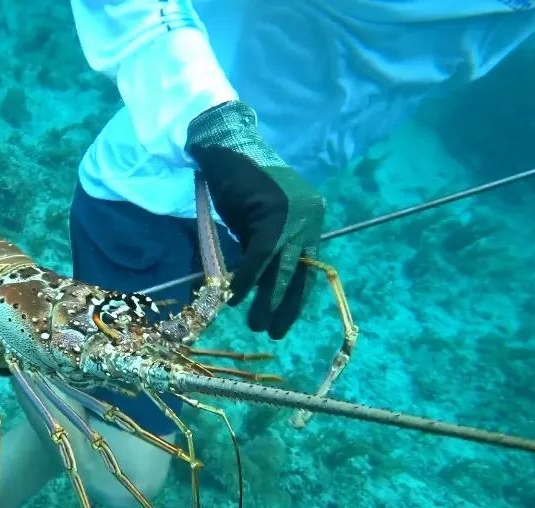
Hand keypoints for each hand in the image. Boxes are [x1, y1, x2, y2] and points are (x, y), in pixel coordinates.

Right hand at [185, 100, 324, 338]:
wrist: (223, 150)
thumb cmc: (237, 185)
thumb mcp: (256, 222)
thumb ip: (264, 248)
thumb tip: (259, 283)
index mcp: (311, 218)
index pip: (307, 266)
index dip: (295, 295)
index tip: (283, 319)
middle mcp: (309, 217)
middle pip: (300, 271)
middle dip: (286, 305)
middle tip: (273, 331)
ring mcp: (294, 216)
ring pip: (282, 269)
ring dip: (267, 300)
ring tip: (256, 324)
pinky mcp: (274, 217)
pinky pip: (260, 257)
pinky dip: (246, 279)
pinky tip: (236, 297)